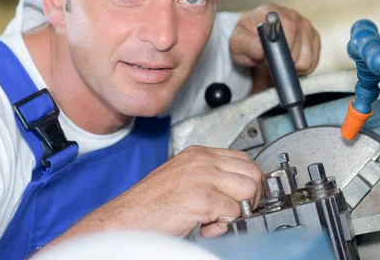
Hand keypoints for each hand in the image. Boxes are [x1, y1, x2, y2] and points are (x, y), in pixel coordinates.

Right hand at [56, 146, 263, 242]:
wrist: (127, 218)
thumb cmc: (151, 204)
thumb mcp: (183, 178)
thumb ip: (210, 178)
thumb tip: (238, 190)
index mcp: (199, 154)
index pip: (243, 160)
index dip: (248, 182)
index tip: (244, 199)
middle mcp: (202, 160)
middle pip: (252, 172)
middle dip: (250, 197)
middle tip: (234, 212)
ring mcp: (202, 177)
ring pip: (248, 190)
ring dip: (239, 210)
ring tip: (218, 219)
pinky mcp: (201, 197)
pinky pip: (233, 211)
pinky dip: (223, 225)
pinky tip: (205, 227)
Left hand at [230, 3, 320, 75]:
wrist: (254, 41)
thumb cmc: (246, 40)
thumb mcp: (237, 44)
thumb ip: (247, 45)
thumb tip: (260, 48)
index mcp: (273, 12)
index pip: (288, 28)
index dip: (281, 50)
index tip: (269, 60)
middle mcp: (292, 15)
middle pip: (299, 47)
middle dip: (283, 62)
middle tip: (269, 62)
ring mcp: (305, 25)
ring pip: (307, 58)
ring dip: (292, 67)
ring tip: (279, 62)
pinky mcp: (313, 38)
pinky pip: (313, 62)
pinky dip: (302, 68)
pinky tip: (289, 63)